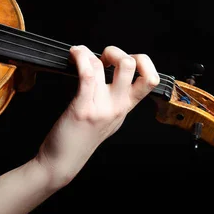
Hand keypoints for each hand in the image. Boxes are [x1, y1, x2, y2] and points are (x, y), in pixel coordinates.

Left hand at [36, 45, 158, 186]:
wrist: (63, 162)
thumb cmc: (79, 138)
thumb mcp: (107, 120)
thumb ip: (113, 99)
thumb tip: (108, 72)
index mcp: (125, 108)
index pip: (150, 80)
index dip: (142, 62)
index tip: (122, 61)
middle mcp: (118, 107)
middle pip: (132, 65)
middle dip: (116, 52)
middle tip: (100, 58)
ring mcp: (101, 107)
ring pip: (107, 65)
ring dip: (90, 52)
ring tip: (79, 55)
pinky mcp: (83, 108)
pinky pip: (87, 74)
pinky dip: (80, 58)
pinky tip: (73, 56)